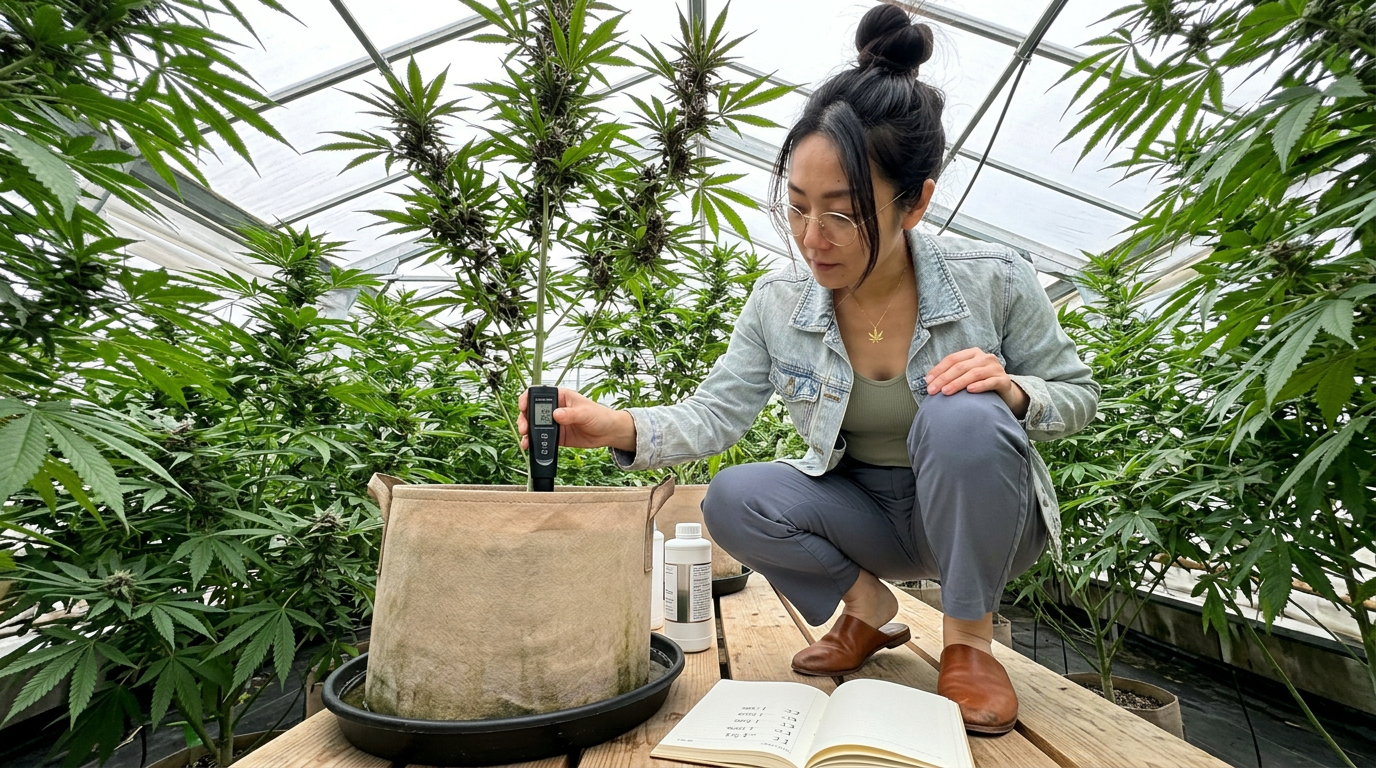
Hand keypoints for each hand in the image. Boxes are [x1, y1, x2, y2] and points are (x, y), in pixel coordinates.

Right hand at [518, 387, 635, 450]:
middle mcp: (554, 408)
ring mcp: (554, 423)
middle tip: (524, 428)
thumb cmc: (600, 415)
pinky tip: (530, 445)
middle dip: (524, 418)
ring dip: (527, 431)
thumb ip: (570, 414)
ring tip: (525, 438)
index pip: (539, 394)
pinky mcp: (556, 436)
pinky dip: (533, 442)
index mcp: (560, 396)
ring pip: (534, 425)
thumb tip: (556, 414)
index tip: (523, 407)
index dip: (527, 398)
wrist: (608, 433)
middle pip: (532, 411)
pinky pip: (541, 438)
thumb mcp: (585, 412)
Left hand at [925, 347, 1027, 417]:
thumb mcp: (966, 375)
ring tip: (945, 392)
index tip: (927, 381)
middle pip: (960, 366)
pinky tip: (969, 391)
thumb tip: (929, 382)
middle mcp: (985, 357)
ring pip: (973, 374)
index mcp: (973, 353)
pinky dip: (979, 386)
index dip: (938, 369)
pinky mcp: (1004, 380)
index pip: (952, 359)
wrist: (1005, 393)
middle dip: (944, 378)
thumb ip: (952, 374)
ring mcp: (995, 368)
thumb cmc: (980, 383)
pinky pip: (990, 382)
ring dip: (957, 383)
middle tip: (932, 390)